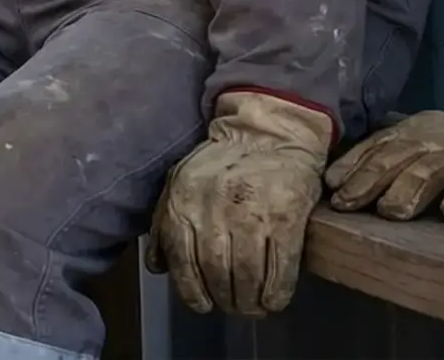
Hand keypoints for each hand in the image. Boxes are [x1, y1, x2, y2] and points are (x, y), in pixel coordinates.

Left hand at [144, 91, 333, 316]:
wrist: (269, 134)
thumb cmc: (222, 164)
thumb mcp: (181, 181)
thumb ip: (165, 222)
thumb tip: (158, 267)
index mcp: (184, 199)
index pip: (182, 258)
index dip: (192, 291)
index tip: (203, 305)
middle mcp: (214, 208)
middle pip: (216, 271)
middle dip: (225, 299)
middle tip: (233, 307)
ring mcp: (251, 213)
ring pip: (247, 275)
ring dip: (249, 301)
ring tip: (252, 307)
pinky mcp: (285, 218)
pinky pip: (280, 268)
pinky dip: (277, 291)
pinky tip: (274, 299)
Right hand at [323, 109, 443, 224]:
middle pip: (433, 168)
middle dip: (412, 187)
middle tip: (396, 212)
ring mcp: (420, 140)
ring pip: (394, 157)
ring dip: (370, 180)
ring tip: (352, 203)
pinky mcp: (393, 138)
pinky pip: (369, 149)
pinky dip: (349, 164)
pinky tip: (332, 183)